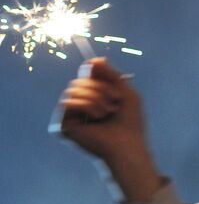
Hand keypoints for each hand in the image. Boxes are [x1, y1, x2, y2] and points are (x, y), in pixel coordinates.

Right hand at [53, 58, 161, 201]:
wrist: (127, 144)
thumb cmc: (130, 122)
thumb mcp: (125, 92)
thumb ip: (110, 75)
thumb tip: (93, 59)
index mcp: (93, 98)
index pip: (87, 76)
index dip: (98, 75)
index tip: (113, 83)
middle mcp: (79, 106)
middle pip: (79, 81)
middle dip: (100, 88)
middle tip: (116, 102)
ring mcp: (70, 116)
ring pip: (72, 90)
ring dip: (96, 98)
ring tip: (108, 112)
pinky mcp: (62, 125)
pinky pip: (67, 102)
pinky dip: (86, 106)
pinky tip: (97, 117)